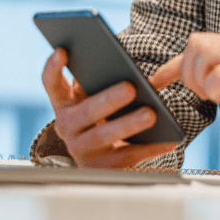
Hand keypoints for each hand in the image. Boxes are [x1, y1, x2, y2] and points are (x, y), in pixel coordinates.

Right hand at [40, 47, 177, 168]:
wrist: (102, 159)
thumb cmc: (104, 117)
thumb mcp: (97, 100)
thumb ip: (103, 84)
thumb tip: (133, 75)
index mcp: (64, 105)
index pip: (51, 84)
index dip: (53, 68)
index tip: (62, 50)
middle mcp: (67, 127)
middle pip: (85, 112)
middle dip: (108, 100)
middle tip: (130, 88)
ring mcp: (81, 150)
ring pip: (104, 137)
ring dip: (128, 124)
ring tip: (151, 114)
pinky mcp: (99, 168)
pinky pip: (127, 157)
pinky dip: (149, 148)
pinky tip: (168, 139)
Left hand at [151, 33, 219, 178]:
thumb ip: (208, 74)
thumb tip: (167, 72)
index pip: (200, 41)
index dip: (174, 64)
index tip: (159, 81)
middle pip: (198, 41)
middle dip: (188, 71)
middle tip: (202, 93)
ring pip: (205, 52)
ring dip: (199, 79)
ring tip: (214, 96)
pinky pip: (219, 75)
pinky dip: (212, 89)